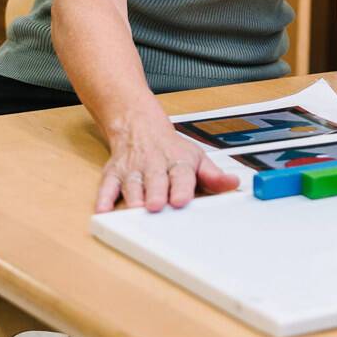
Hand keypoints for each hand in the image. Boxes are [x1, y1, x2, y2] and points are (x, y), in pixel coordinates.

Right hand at [97, 117, 238, 212]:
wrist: (140, 126)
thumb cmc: (172, 149)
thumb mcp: (197, 158)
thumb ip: (214, 176)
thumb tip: (233, 184)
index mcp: (178, 162)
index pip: (182, 175)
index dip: (182, 187)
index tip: (181, 200)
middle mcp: (154, 165)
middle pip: (155, 180)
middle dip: (156, 193)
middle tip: (156, 206)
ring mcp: (132, 170)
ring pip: (132, 184)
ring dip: (133, 196)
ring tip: (135, 209)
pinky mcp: (114, 174)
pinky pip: (107, 186)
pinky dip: (103, 198)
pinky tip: (102, 210)